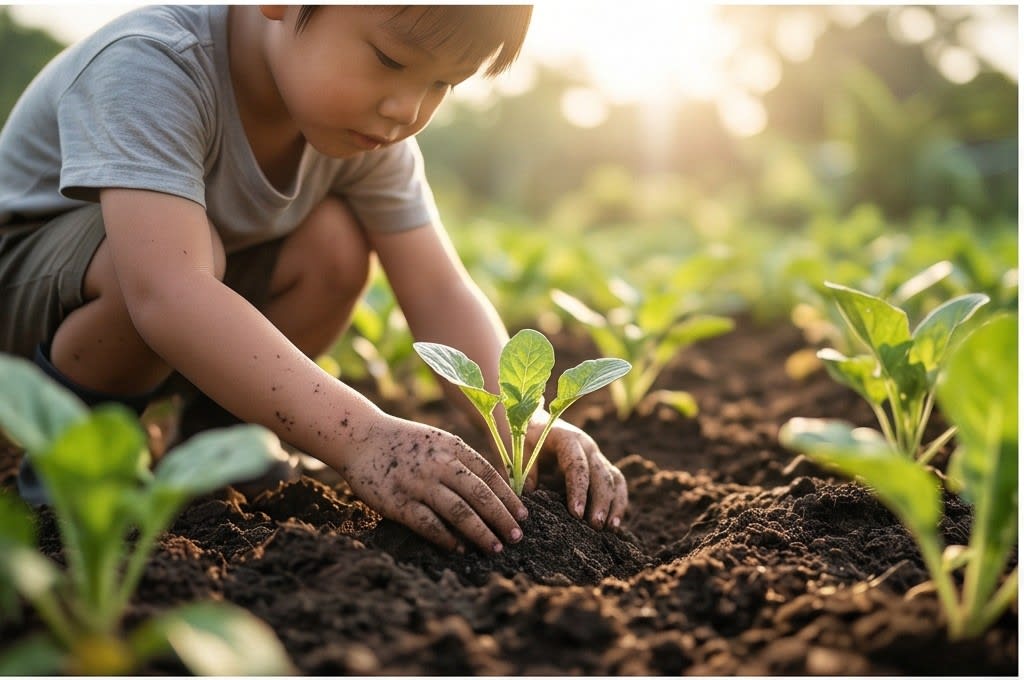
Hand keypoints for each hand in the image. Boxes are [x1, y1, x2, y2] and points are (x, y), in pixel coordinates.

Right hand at [336, 414, 527, 553]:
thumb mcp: (438, 440)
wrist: (360, 437)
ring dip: (481, 533)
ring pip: (459, 512)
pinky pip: (430, 524)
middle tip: (517, 537)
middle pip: (480, 496)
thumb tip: (492, 488)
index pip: (490, 475)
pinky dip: (448, 539)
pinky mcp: (399, 503)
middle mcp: (439, 464)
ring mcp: (419, 484)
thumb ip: (462, 460)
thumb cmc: (404, 442)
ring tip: (496, 548)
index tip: (523, 516)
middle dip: (502, 518)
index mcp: (453, 447)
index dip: (509, 498)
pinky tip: (461, 549)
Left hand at [524, 416, 627, 529]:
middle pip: (601, 475)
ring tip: (609, 528)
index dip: (578, 490)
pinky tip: (614, 523)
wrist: (539, 425)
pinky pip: (617, 484)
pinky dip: (618, 503)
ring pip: (615, 480)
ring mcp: (598, 457)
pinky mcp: (602, 467)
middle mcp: (588, 447)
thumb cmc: (529, 439)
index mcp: (568, 440)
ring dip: (614, 504)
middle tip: (595, 526)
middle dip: (600, 502)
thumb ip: (526, 470)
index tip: (576, 514)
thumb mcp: (522, 450)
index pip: (578, 466)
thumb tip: (529, 492)